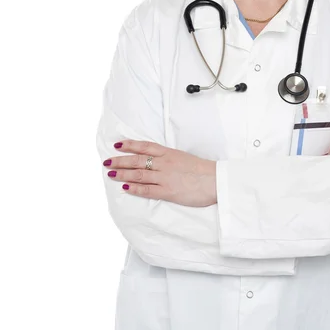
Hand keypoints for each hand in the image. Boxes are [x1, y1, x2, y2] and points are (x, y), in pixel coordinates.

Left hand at [102, 140, 216, 206]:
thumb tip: (158, 162)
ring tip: (111, 174)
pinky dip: (135, 188)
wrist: (216, 180)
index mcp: (169, 153)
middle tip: (107, 161)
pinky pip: (147, 189)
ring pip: (139, 174)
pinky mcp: (167, 191)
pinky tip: (125, 188)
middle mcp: (164, 163)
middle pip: (137, 160)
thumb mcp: (185, 158)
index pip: (145, 146)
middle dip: (120, 160)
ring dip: (123, 173)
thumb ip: (170, 159)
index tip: (118, 144)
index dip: (130, 145)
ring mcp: (165, 177)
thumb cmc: (203, 170)